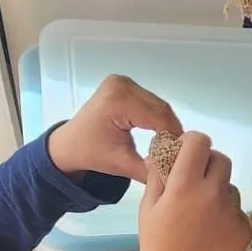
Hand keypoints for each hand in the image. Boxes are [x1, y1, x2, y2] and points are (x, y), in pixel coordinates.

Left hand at [47, 75, 181, 181]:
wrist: (69, 144)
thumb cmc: (91, 153)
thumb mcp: (122, 165)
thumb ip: (150, 168)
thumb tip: (176, 169)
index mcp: (118, 101)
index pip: (159, 117)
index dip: (174, 137)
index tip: (182, 155)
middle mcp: (121, 85)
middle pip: (161, 108)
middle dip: (171, 131)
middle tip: (178, 152)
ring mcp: (123, 81)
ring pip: (159, 104)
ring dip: (166, 124)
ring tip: (169, 146)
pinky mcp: (125, 84)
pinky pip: (151, 101)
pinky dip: (158, 118)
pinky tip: (159, 134)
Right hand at [131, 132, 250, 250]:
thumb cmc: (156, 241)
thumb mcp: (148, 204)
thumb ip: (159, 173)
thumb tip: (165, 150)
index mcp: (186, 183)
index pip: (200, 141)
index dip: (193, 143)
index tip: (188, 154)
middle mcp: (213, 193)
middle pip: (221, 160)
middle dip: (208, 166)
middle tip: (196, 183)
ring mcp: (232, 212)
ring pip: (230, 188)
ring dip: (218, 193)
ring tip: (202, 217)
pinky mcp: (244, 229)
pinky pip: (238, 212)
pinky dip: (227, 217)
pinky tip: (212, 233)